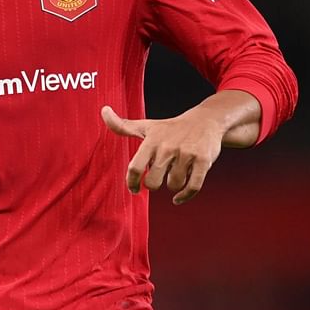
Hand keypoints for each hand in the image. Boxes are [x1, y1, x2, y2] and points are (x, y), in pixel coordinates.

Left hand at [100, 91, 258, 204]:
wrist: (206, 121)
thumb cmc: (171, 128)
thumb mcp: (146, 126)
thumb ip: (122, 125)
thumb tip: (103, 111)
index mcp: (152, 140)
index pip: (135, 167)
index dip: (132, 183)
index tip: (134, 189)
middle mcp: (168, 147)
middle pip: (154, 182)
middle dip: (154, 185)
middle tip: (157, 179)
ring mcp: (186, 154)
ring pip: (173, 185)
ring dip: (172, 185)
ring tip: (174, 175)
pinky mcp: (203, 161)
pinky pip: (192, 187)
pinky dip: (184, 196)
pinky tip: (178, 199)